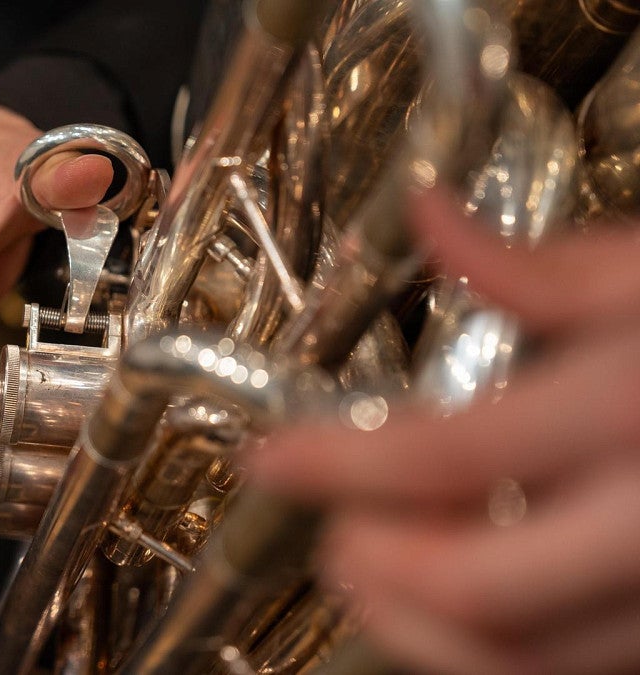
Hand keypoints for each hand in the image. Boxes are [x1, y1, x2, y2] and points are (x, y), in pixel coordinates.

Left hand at [251, 190, 639, 674]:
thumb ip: (543, 268)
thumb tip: (429, 219)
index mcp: (636, 410)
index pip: (443, 454)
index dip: (334, 463)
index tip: (273, 458)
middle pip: (478, 586)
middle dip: (375, 568)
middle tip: (330, 534)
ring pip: (527, 662)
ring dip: (419, 633)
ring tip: (370, 581)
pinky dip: (493, 660)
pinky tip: (457, 616)